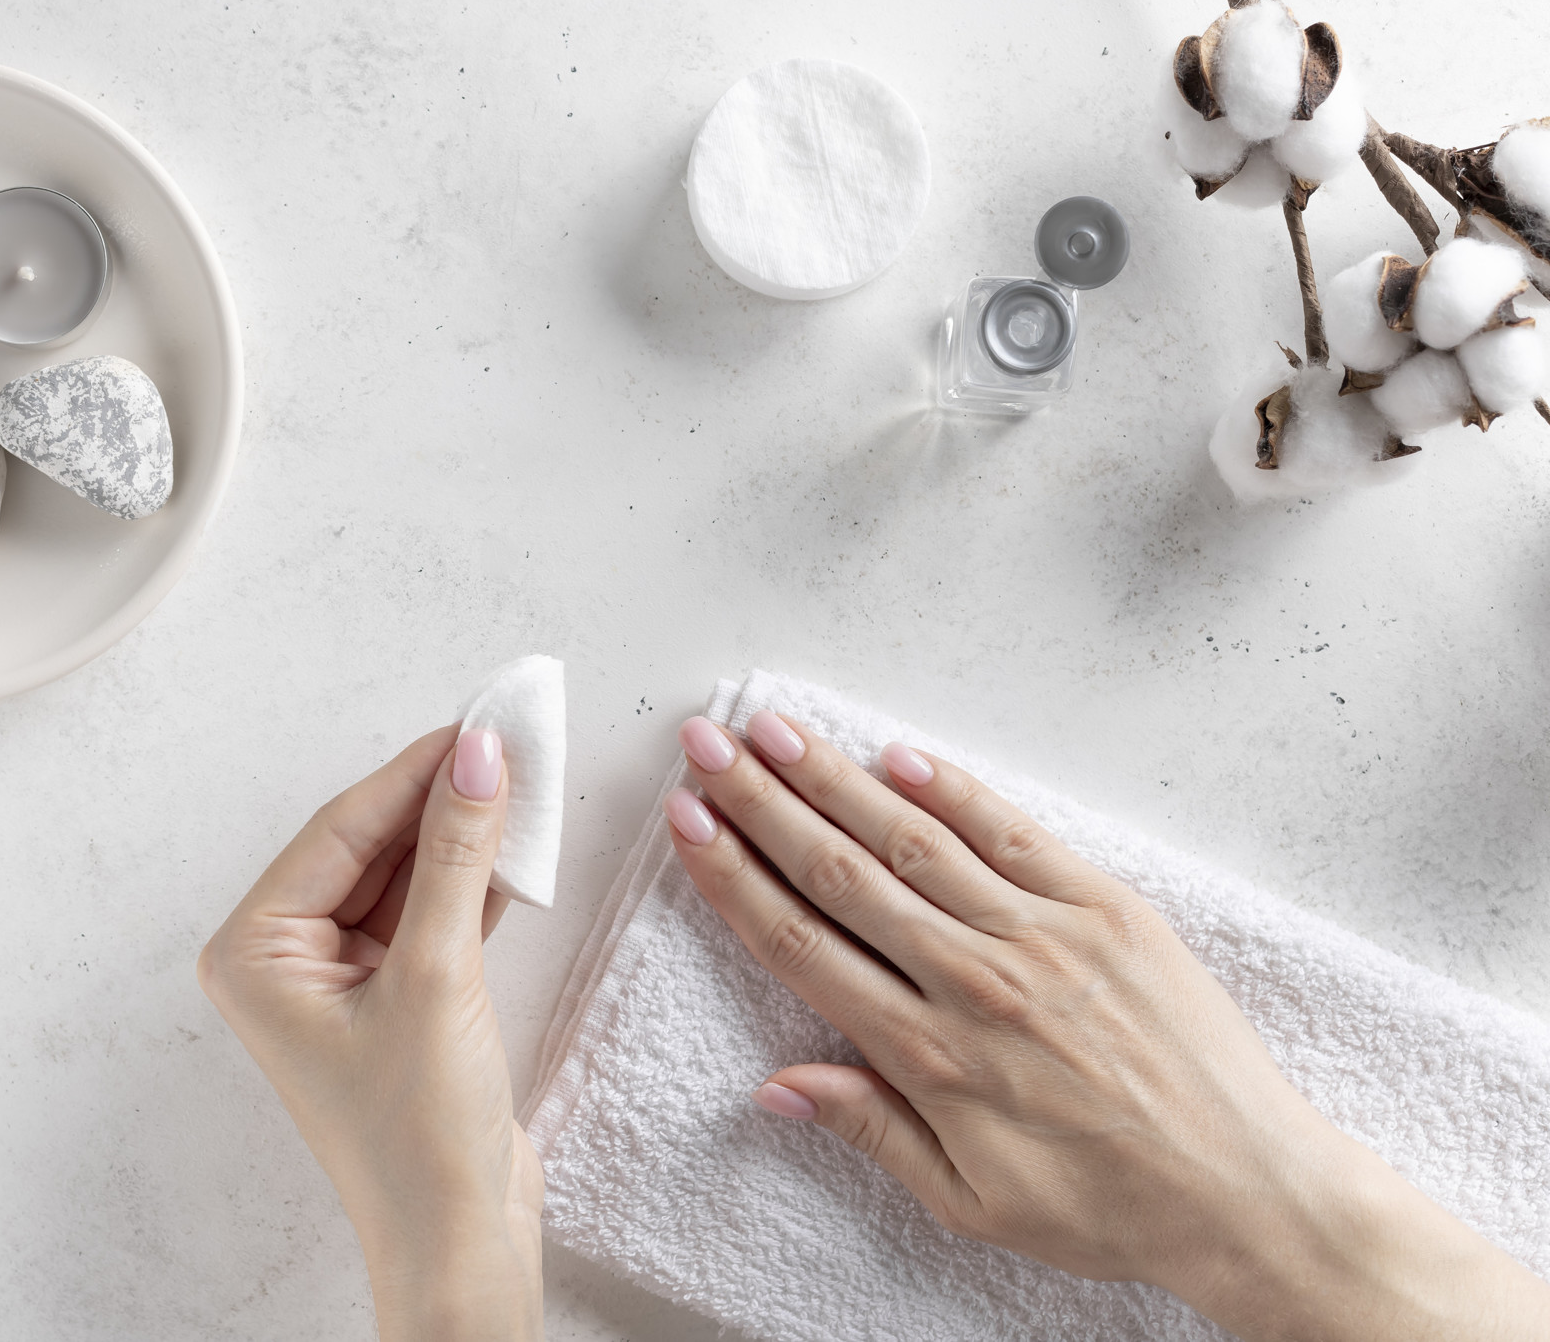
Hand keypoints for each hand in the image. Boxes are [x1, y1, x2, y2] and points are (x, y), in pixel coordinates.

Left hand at [199, 725, 542, 1341]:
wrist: (459, 1243)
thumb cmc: (417, 1136)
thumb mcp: (436, 976)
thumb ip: (456, 857)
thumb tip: (478, 760)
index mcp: (255, 951)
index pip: (341, 830)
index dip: (414, 772)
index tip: (480, 725)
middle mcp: (285, 959)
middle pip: (370, 846)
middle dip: (442, 798)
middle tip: (510, 741)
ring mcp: (339, 980)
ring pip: (406, 876)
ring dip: (464, 836)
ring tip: (525, 781)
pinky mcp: (394, 998)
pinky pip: (429, 914)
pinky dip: (475, 883)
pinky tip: (518, 846)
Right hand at [666, 711, 1549, 1341]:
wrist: (1247, 1189)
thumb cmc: (1108, 1205)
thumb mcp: (969, 1201)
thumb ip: (870, 1129)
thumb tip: (778, 1086)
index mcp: (929, 1056)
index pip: (803, 944)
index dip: (735, 877)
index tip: (689, 824)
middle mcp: (974, 980)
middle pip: (840, 872)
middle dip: (761, 803)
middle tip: (706, 746)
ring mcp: (1041, 935)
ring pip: (913, 839)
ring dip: (834, 778)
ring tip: (775, 730)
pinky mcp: (1105, 908)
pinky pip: (1013, 833)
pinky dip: (953, 789)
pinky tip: (898, 755)